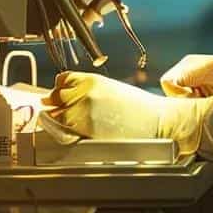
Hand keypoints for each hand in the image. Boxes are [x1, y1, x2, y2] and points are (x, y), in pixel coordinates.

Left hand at [43, 72, 212, 156]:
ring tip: (68, 123)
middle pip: (55, 97)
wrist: (157, 122)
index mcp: (92, 80)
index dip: (59, 89)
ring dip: (57, 119)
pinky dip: (63, 132)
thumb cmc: (139, 109)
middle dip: (55, 104)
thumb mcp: (111, 90)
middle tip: (60, 111)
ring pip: (56, 115)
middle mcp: (85, 93)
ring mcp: (83, 111)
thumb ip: (88, 91)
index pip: (62, 80)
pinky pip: (63, 131)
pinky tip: (71, 132)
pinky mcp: (85, 129)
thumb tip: (71, 99)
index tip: (59, 95)